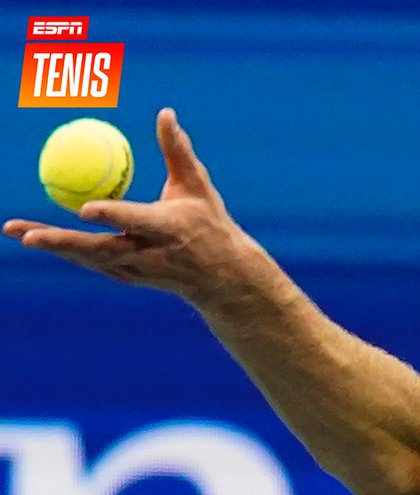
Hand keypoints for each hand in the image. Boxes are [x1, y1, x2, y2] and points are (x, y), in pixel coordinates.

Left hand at [3, 107, 247, 304]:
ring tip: (16, 231)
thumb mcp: (198, 187)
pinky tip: (39, 238)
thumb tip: (165, 112)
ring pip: (89, 258)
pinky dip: (66, 250)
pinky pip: (92, 261)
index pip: (136, 222)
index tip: (86, 209)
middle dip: (63, 242)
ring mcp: (137, 270)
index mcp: (168, 230)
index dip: (112, 216)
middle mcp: (149, 254)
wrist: (222, 279)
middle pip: (100, 249)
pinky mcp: (128, 276)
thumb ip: (178, 151)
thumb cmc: (209, 224)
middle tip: (27, 234)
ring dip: (54, 246)